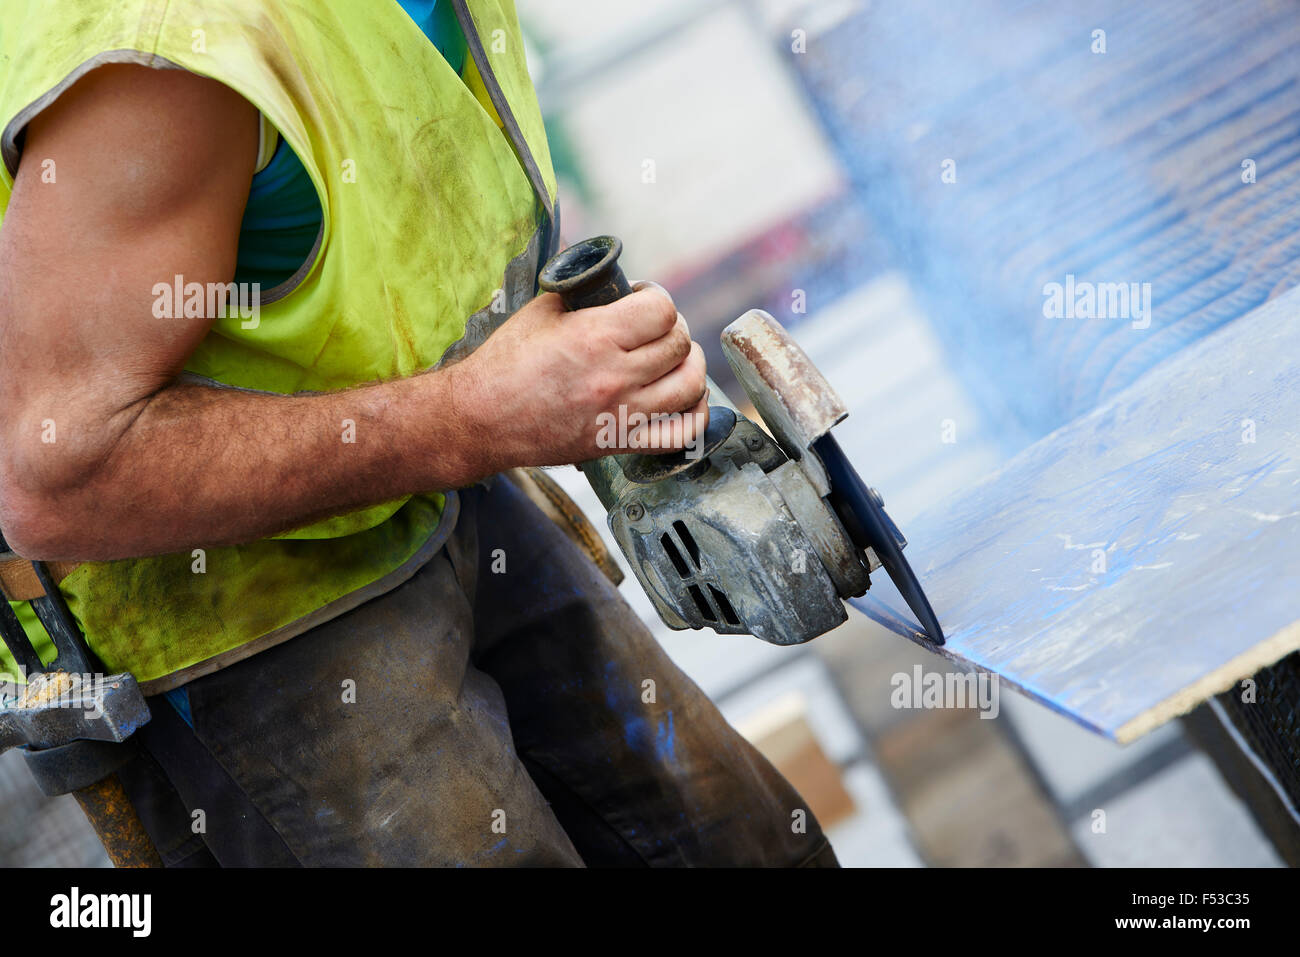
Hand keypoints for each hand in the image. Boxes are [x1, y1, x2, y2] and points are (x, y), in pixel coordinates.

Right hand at [449, 285, 709, 472]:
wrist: (481, 420)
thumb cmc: (504, 364)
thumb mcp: (542, 311)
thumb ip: (585, 296)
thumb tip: (616, 287)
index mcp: (595, 338)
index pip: (662, 310)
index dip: (657, 298)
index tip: (643, 299)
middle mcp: (615, 377)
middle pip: (679, 344)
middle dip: (671, 327)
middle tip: (654, 327)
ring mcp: (621, 414)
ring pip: (690, 386)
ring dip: (690, 365)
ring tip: (676, 356)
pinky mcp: (619, 443)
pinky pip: (680, 434)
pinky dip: (694, 413)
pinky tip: (687, 397)